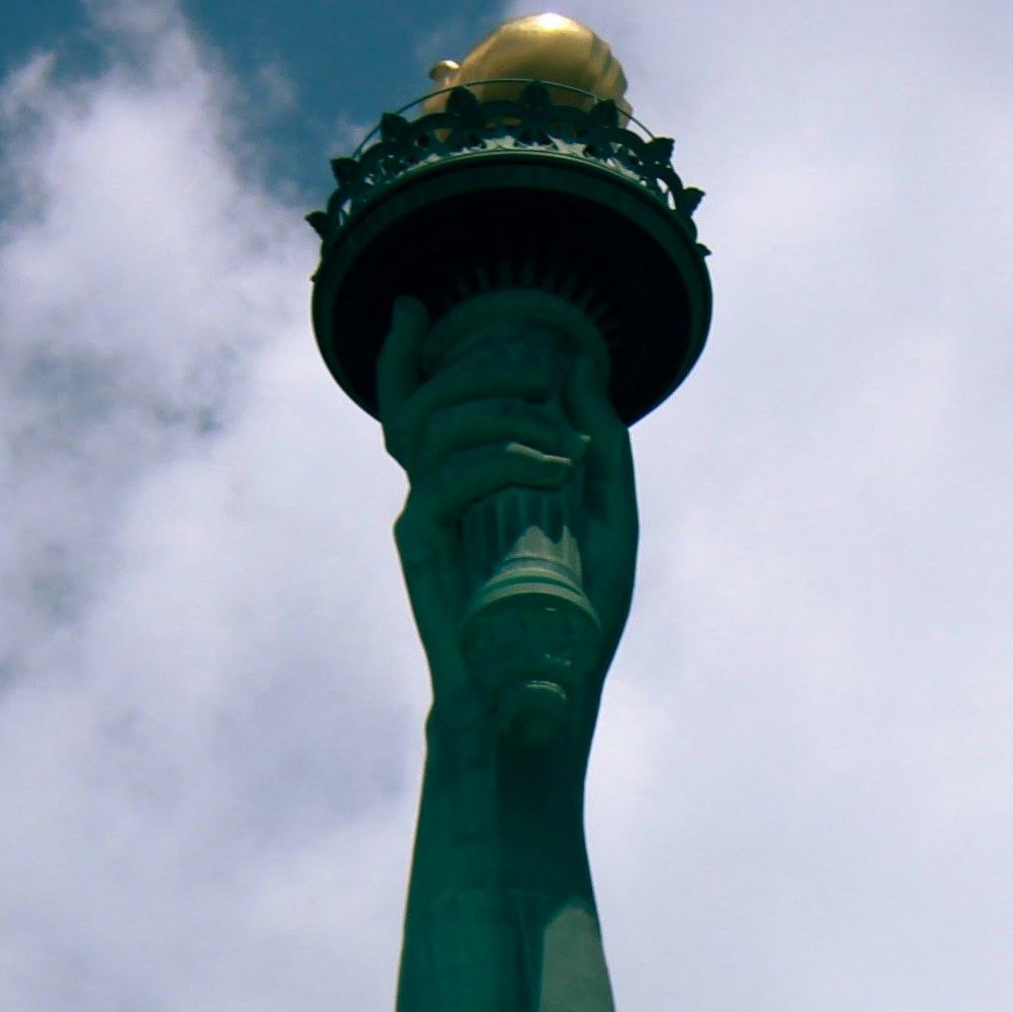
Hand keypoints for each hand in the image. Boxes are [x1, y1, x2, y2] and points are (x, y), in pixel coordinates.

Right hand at [377, 289, 637, 750]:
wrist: (541, 702)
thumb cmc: (574, 623)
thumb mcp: (609, 523)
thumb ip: (603, 450)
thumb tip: (582, 370)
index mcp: (467, 482)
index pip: (415, 402)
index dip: (402, 351)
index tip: (416, 309)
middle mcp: (436, 492)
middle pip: (427, 395)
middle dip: (484, 365)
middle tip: (542, 370)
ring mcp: (424, 516)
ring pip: (434, 422)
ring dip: (502, 410)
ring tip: (562, 444)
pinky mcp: (421, 546)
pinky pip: (445, 475)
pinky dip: (501, 457)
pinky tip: (551, 466)